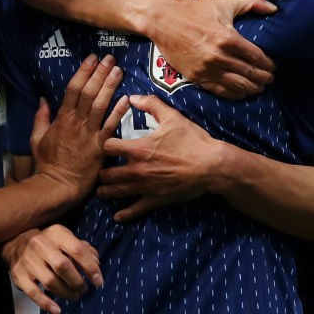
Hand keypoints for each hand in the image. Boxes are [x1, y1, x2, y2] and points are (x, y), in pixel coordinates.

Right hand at [2, 225, 101, 313]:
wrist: (18, 243)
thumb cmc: (50, 244)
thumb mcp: (67, 239)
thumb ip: (85, 250)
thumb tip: (96, 265)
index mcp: (56, 233)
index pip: (77, 250)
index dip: (90, 267)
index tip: (98, 281)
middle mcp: (40, 244)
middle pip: (63, 266)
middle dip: (77, 282)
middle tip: (83, 290)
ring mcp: (28, 260)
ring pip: (50, 281)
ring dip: (65, 293)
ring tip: (74, 296)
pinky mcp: (18, 274)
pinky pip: (33, 293)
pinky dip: (46, 303)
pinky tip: (57, 310)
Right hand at [32, 54, 129, 201]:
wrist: (58, 186)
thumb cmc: (47, 163)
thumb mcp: (36, 138)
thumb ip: (41, 117)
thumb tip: (43, 99)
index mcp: (62, 118)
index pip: (73, 89)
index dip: (83, 71)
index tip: (92, 58)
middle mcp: (77, 123)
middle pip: (90, 92)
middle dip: (100, 73)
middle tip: (109, 59)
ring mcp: (90, 134)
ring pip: (101, 105)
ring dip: (110, 86)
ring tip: (118, 71)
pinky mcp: (101, 147)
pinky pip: (112, 127)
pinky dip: (119, 112)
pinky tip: (127, 99)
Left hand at [98, 94, 222, 220]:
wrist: (211, 165)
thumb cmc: (192, 140)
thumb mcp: (172, 117)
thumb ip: (151, 104)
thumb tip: (133, 97)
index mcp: (137, 149)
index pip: (107, 147)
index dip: (105, 144)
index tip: (108, 144)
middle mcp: (136, 170)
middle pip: (106, 174)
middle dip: (102, 171)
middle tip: (102, 169)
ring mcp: (145, 187)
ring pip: (115, 192)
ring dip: (107, 191)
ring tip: (103, 190)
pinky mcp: (155, 200)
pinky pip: (135, 210)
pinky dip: (124, 214)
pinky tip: (117, 217)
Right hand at [145, 0, 275, 98]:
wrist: (163, 20)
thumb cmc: (194, 10)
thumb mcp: (224, 3)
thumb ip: (251, 2)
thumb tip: (273, 8)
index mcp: (228, 38)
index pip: (257, 57)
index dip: (269, 64)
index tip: (273, 66)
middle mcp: (219, 56)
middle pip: (250, 74)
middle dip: (264, 78)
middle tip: (270, 78)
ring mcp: (207, 69)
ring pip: (238, 86)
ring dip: (252, 88)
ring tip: (259, 87)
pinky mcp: (197, 77)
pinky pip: (221, 91)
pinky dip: (235, 94)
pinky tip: (242, 92)